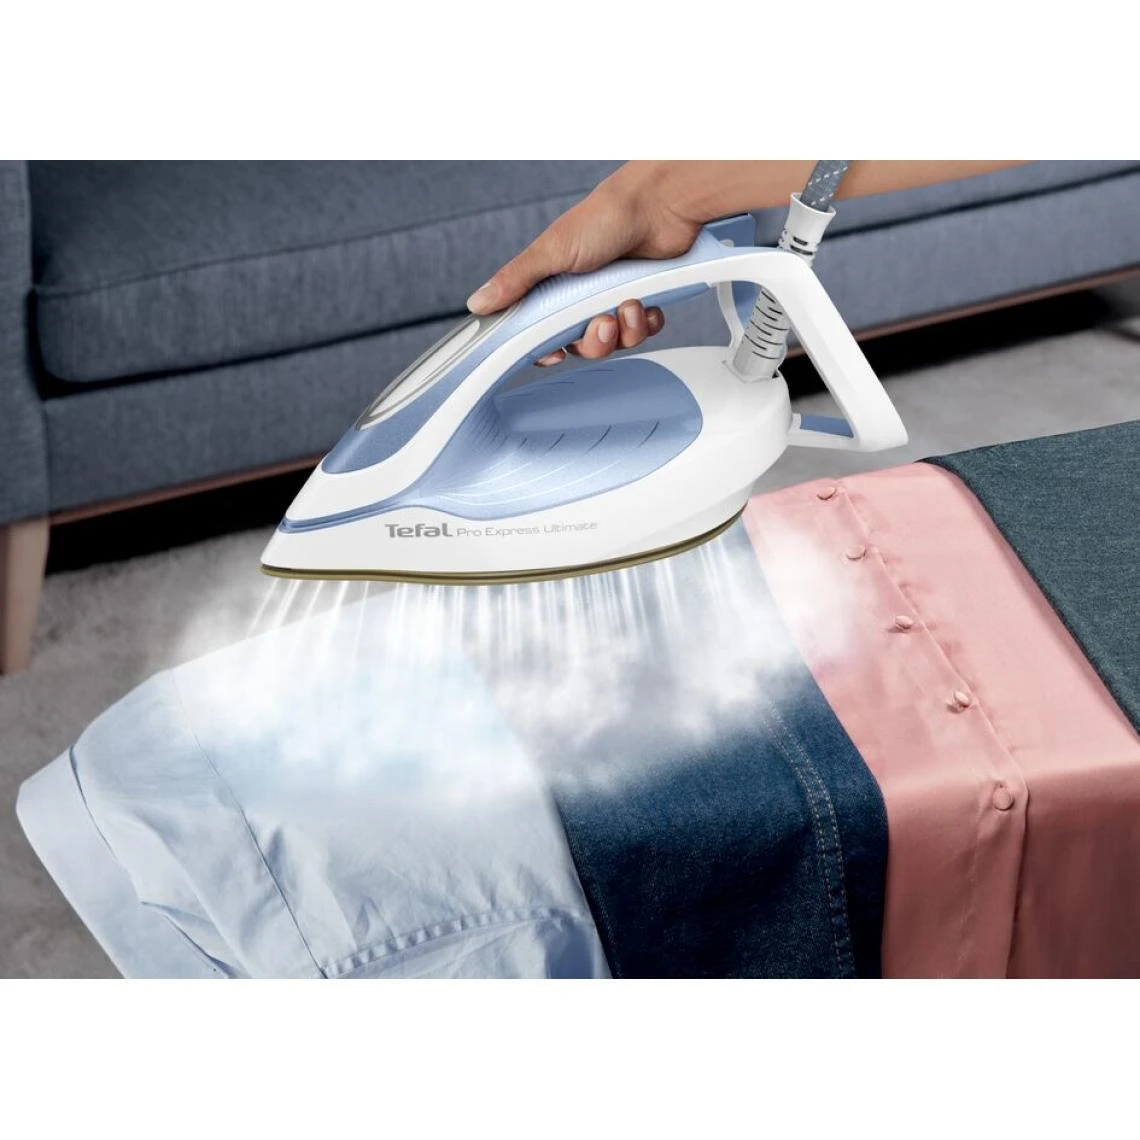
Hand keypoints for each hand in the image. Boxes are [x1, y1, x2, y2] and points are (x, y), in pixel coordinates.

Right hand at [466, 163, 704, 364]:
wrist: (661, 204)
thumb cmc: (605, 217)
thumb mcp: (551, 250)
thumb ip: (515, 280)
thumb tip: (477, 303)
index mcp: (553, 285)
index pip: (541, 332)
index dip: (548, 349)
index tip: (556, 353)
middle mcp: (581, 295)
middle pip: (581, 345)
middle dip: (594, 342)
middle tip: (602, 323)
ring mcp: (612, 298)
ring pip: (614, 342)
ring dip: (624, 331)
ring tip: (629, 304)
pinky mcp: (643, 299)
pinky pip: (642, 331)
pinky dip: (645, 322)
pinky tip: (646, 303)